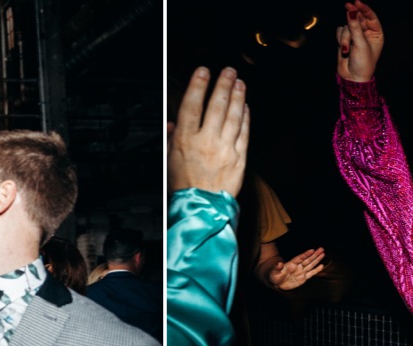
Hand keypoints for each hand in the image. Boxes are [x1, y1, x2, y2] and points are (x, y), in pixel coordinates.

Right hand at [168, 67, 248, 196]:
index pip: (191, 106)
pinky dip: (245, 117)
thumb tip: (171, 123)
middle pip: (216, 106)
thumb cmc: (183, 186)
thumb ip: (169, 138)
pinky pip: (244, 132)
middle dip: (222, 85)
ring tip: (239, 82)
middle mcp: (206, 142)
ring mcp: (225, 149)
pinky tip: (245, 107)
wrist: (202, 208)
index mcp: (185, 140)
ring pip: (233, 116)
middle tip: (228, 70)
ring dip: (237, 96)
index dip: (198, 86)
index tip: (203, 71)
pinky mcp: (239, 158)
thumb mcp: (168, 161)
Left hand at [268, 247, 326, 290]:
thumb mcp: (274, 272)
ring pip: (311, 265)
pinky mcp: (303, 278)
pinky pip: (311, 274)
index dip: (306, 254)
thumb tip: (279, 263)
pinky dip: (316, 270)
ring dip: (317, 260)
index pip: (300, 258)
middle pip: (308, 259)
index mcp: (291, 264)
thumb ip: (277, 267)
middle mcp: (298, 266)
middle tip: (321, 249)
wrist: (277, 284)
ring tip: (323, 254)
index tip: (312, 250)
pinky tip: (321, 266)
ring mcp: (301, 272)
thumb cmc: (275, 276)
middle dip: (314, 254)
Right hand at [335, 0, 383, 81]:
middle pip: (358, 18)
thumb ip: (355, 27)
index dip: (364, 9)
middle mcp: (366, 33)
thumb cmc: (363, 63)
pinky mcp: (345, 39)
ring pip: (347, 26)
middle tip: (348, 6)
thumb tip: (351, 12)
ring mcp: (355, 36)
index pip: (371, 17)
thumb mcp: (361, 44)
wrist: (352, 77)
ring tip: (347, 50)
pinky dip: (340, 39)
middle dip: (352, 17)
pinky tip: (343, 49)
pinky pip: (340, 31)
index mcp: (376, 34)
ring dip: (345, 37)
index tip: (357, 3)